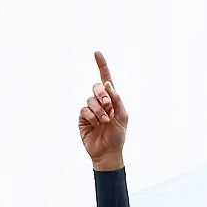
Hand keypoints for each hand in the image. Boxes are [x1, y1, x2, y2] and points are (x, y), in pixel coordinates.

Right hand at [78, 50, 128, 170]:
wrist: (108, 152)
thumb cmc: (117, 136)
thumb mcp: (123, 116)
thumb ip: (117, 100)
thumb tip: (108, 84)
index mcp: (112, 100)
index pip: (106, 80)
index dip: (102, 66)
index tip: (97, 53)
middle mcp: (100, 102)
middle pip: (97, 87)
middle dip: (102, 94)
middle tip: (108, 105)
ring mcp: (90, 110)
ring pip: (90, 100)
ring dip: (99, 110)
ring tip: (105, 121)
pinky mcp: (83, 118)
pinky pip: (84, 110)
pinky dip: (91, 116)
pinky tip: (95, 124)